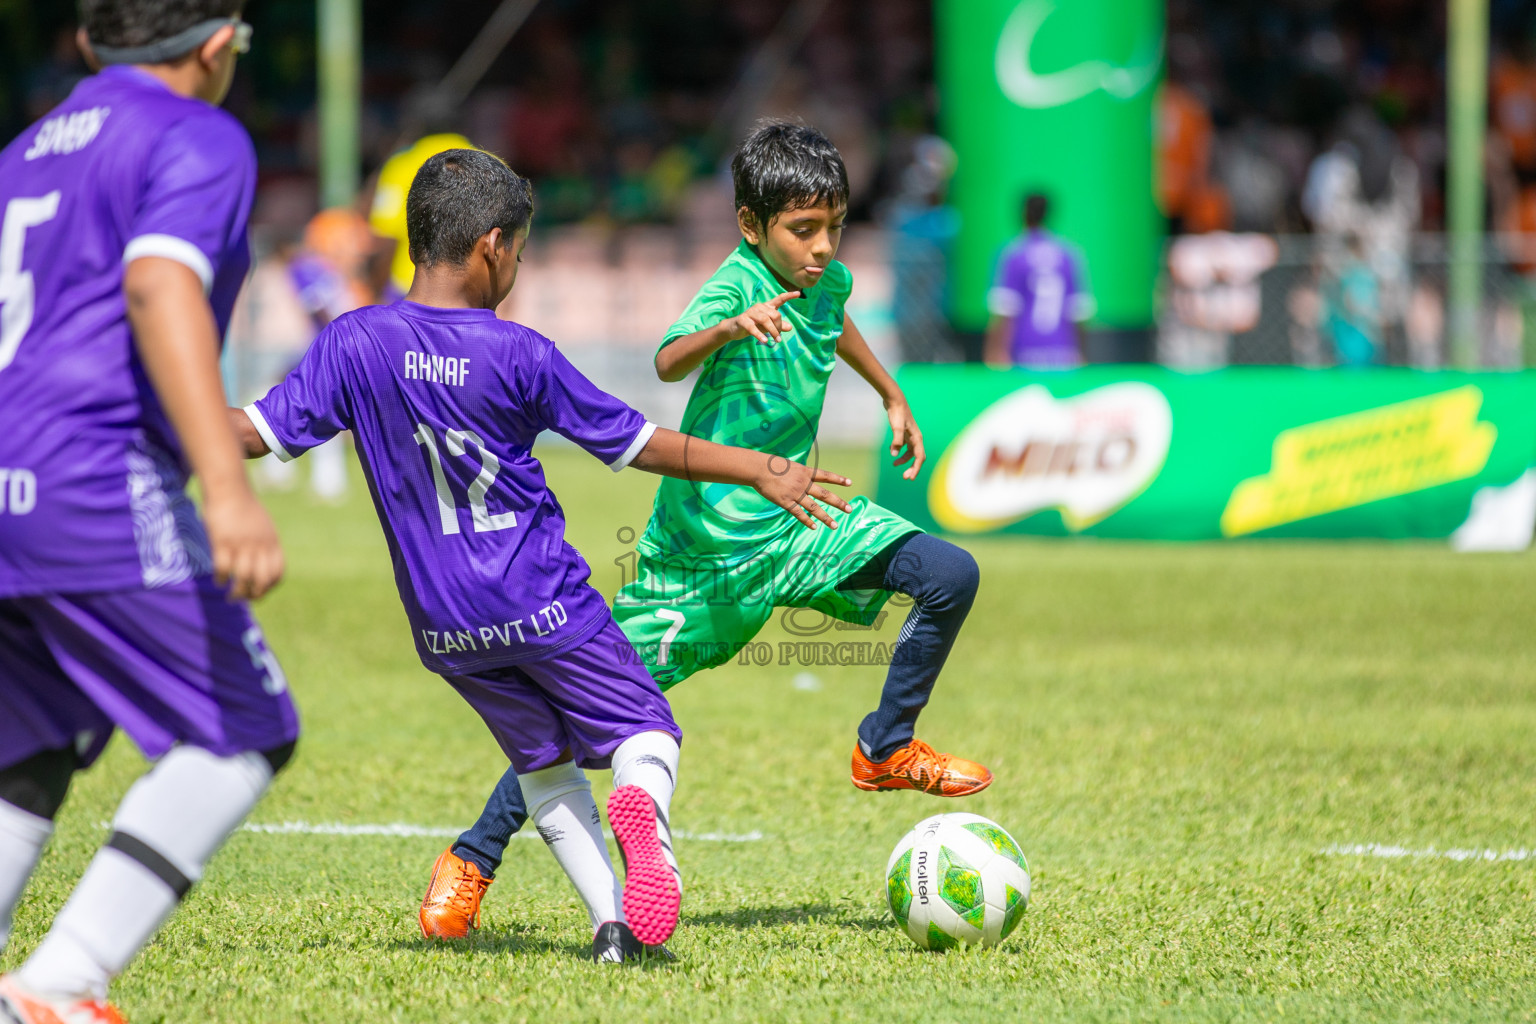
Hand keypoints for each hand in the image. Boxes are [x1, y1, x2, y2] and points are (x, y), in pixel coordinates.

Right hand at [203, 484, 284, 600]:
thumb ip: (264, 543)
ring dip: (237, 592)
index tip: (261, 591)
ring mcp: (241, 543)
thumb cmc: (244, 507)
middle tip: (244, 598)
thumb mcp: (262, 526)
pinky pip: (223, 568)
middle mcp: (260, 545)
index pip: (278, 572)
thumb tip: (261, 563)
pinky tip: (219, 580)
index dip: (270, 586)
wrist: (229, 487)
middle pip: (262, 579)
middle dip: (255, 594)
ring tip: (231, 596)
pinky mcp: (222, 541)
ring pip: (243, 578)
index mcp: (272, 542)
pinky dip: (221, 578)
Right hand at [722, 291, 799, 344]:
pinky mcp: (743, 320)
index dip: (789, 296)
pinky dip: (759, 334)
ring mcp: (750, 313)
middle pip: (775, 314)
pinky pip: (752, 327)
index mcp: (767, 307)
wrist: (734, 329)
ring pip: (765, 320)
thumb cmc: (753, 325)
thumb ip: (778, 326)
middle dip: (779, 327)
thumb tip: (790, 327)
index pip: (779, 299)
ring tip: (776, 340)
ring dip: (773, 331)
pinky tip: (764, 341)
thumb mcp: (767, 326)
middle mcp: (759, 307)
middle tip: (778, 337)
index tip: (798, 294)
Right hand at [753, 458, 852, 529]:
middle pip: (825, 495)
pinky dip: (807, 521)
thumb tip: (804, 478)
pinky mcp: (786, 502)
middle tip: (850, 509)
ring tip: (835, 525)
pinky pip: (799, 513)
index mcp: (805, 472)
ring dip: (826, 517)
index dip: (838, 479)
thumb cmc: (771, 465)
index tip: (850, 483)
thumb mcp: (790, 466)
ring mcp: (795, 493)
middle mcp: (804, 483)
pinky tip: (814, 527)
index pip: (826, 476)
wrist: (759, 469)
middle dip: (838, 503)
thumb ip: (799, 474)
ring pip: (814, 507)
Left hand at [887, 401, 925, 479]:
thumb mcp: (896, 427)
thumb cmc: (897, 413)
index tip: (910, 478)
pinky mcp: (905, 433)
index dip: (916, 469)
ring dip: (904, 460)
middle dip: (912, 467)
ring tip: (894, 464)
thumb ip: (896, 441)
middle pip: (917, 457)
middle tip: (905, 477)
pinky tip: (891, 451)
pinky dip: (899, 451)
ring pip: (910, 452)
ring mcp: (911, 435)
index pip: (919, 458)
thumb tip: (894, 455)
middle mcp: (916, 438)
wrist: (894, 400)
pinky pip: (905, 446)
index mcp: (917, 438)